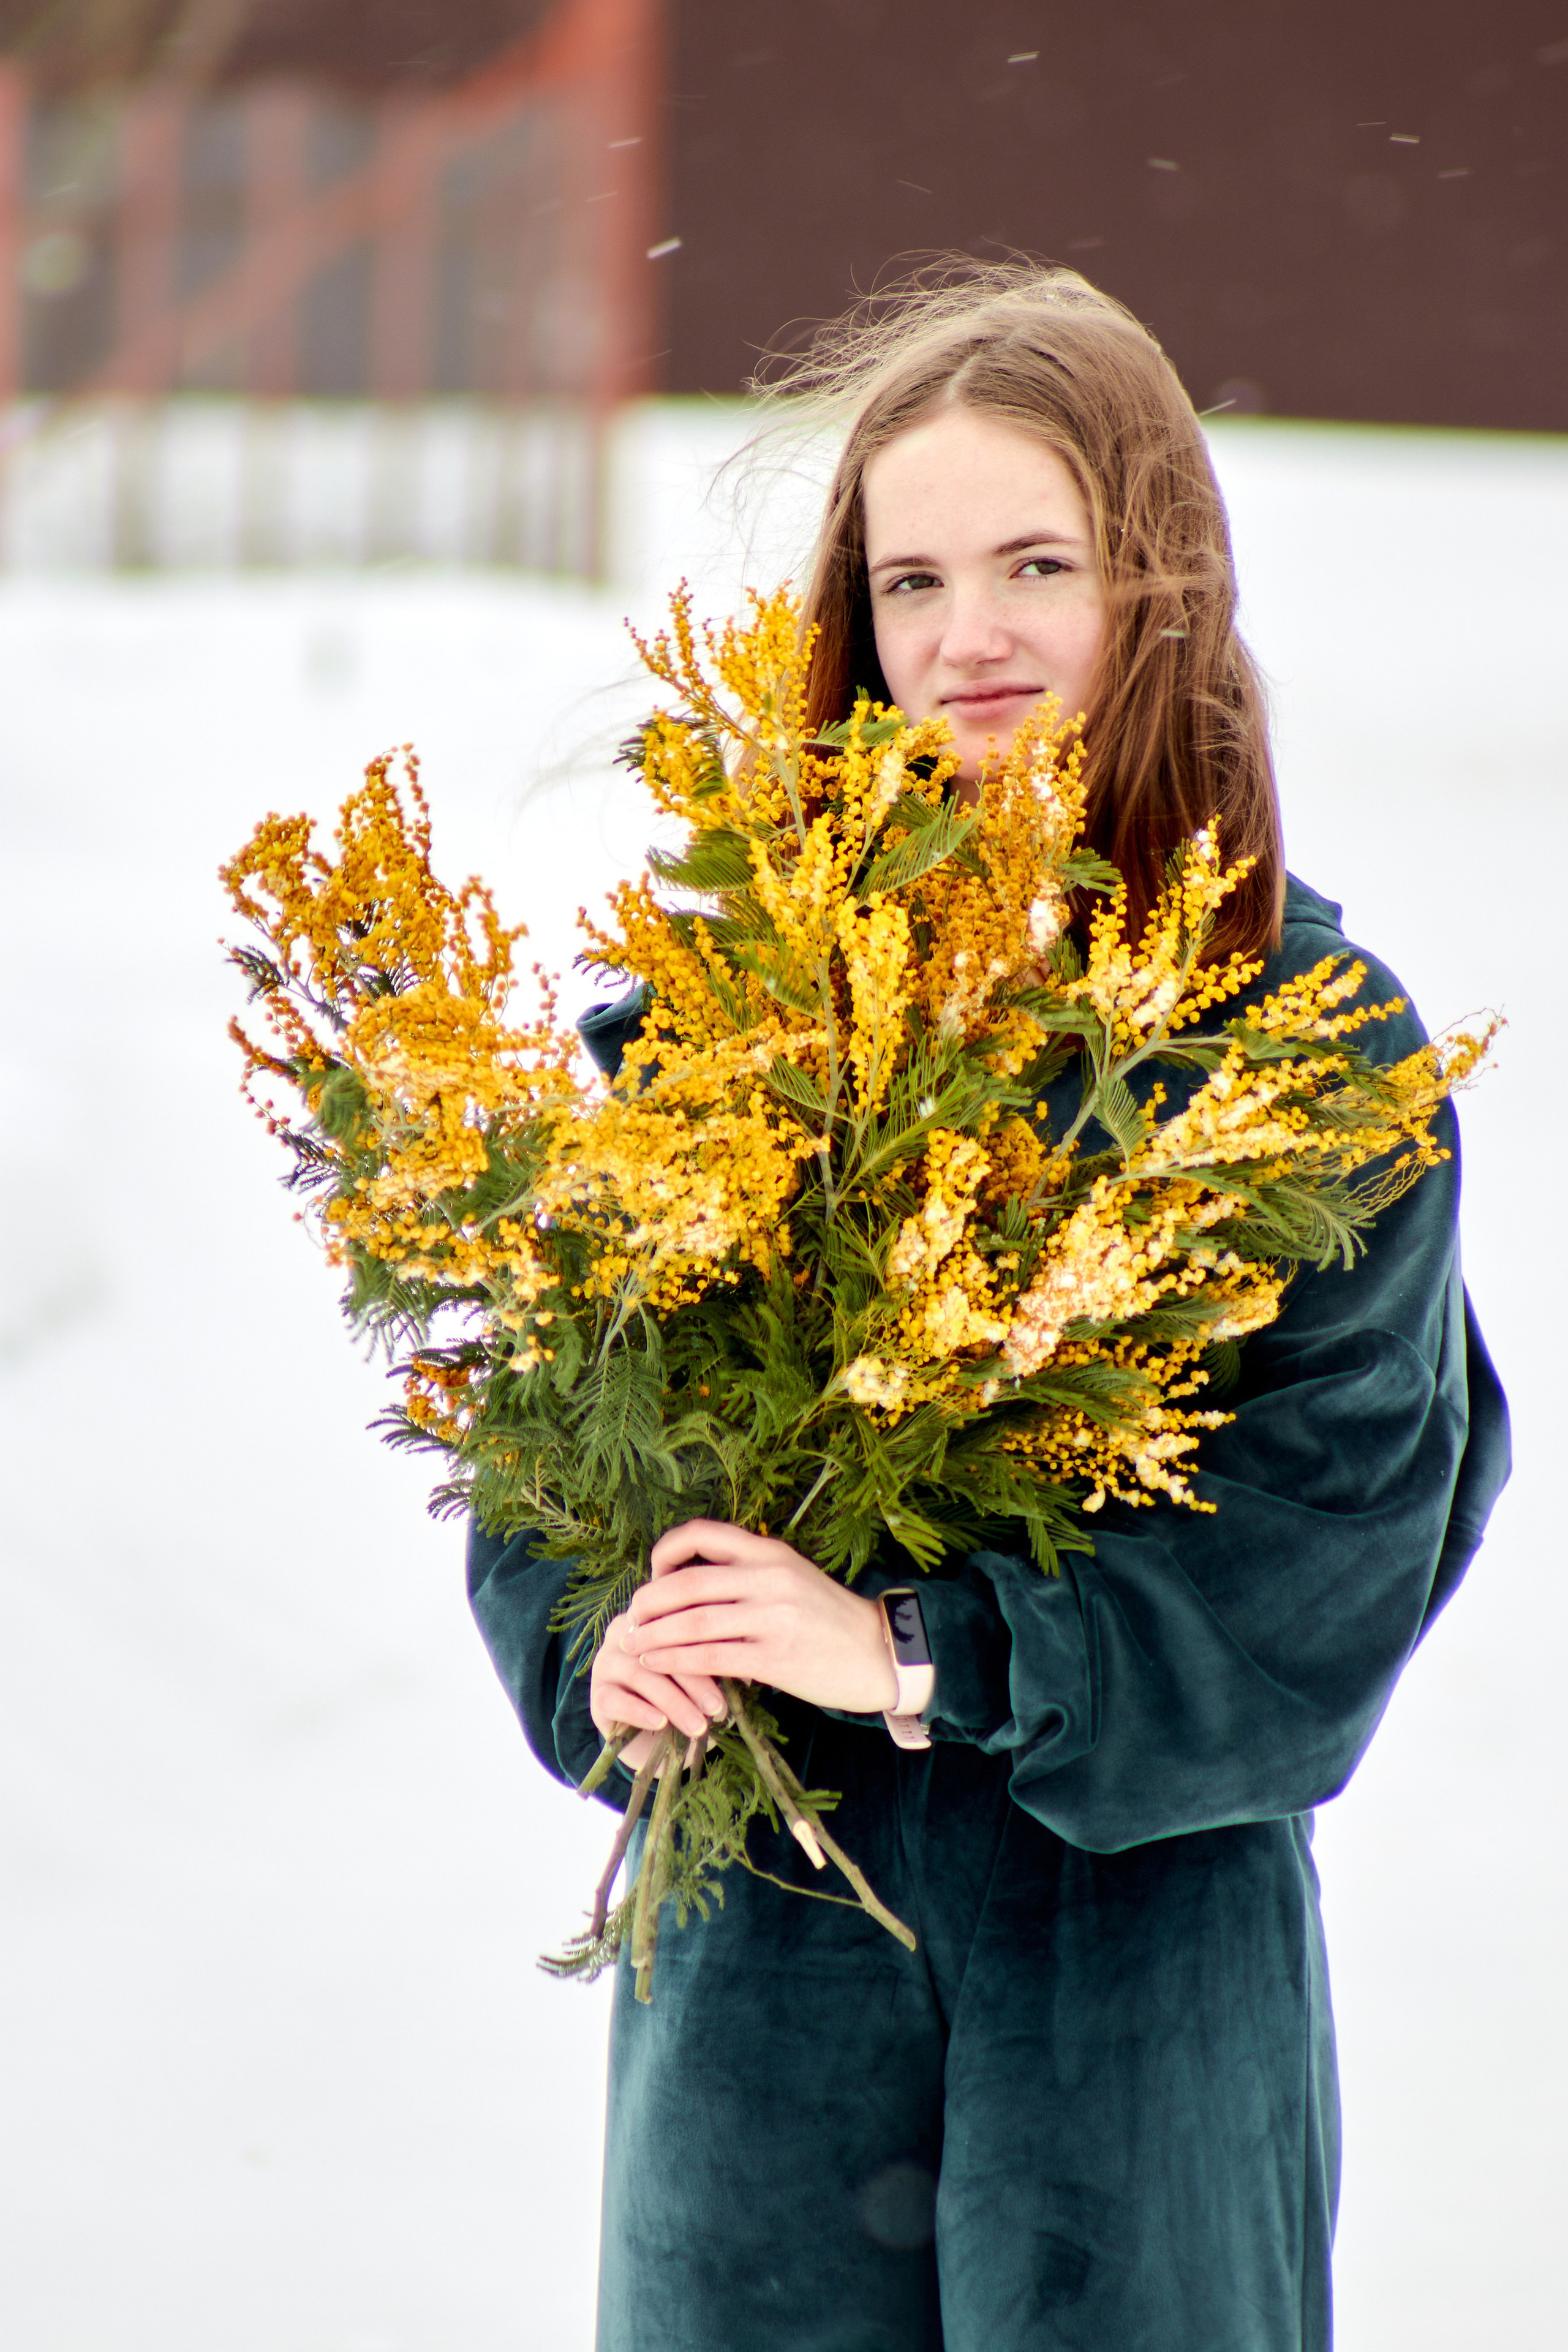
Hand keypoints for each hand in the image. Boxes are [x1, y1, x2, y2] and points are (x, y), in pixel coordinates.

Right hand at [589, 1609, 725, 1773]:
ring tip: (698, 1727)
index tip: (738, 1668)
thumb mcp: (710, 1676)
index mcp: (656, 1616)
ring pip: (639, 1673)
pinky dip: (640, 1712)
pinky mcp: (597, 1694)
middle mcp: (627, 1632)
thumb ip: (721, 1660)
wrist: (661, 1742)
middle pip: (660, 1646)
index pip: (679, 1619)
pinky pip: (615, 1699)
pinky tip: (660, 1724)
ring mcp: (607, 1661)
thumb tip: (748, 1662)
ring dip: (673, 1702)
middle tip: (718, 1707)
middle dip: (694, 1678)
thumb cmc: (692, 1698)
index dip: (708, 1643)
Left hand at [623, 1520, 899, 1716]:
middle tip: (630, 1618)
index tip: (653, 1575)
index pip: (702, 1534)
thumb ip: (747, 1573)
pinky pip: (711, 1657)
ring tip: (632, 1644)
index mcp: (768, 1551)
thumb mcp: (790, 1577)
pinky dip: (676, 1661)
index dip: (665, 1552)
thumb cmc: (827, 1617)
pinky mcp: (774, 1657)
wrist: (878, 1653)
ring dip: (653, 1636)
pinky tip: (657, 1666)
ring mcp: (772, 1617)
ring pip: (693, 1622)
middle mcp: (768, 1577)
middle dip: (648, 1603)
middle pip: (687, 1583)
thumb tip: (691, 1583)